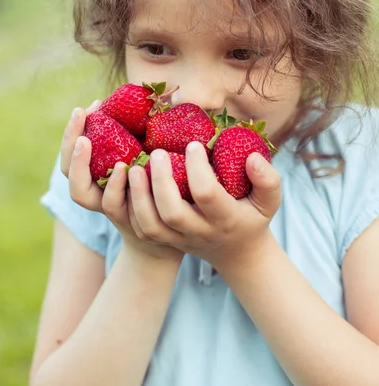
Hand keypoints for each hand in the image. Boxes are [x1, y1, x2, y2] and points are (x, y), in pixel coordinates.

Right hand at [60, 103, 183, 265]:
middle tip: (80, 114)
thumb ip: (148, 133)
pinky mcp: (126, 219)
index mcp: (98, 174)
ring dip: (82, 164)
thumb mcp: (151, 154)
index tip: (86, 106)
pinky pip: (112, 204)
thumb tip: (162, 91)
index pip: (74, 152)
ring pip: (80, 193)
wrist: (174, 230)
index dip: (73, 130)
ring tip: (89, 141)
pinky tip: (125, 168)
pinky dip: (114, 185)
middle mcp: (96, 191)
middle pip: (68, 170)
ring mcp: (108, 207)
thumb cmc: (162, 184)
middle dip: (69, 140)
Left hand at [126, 141, 281, 272]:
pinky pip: (142, 229)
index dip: (198, 168)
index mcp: (225, 219)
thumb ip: (268, 180)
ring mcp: (179, 239)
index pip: (207, 194)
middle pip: (173, 212)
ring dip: (139, 196)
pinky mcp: (165, 241)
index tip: (193, 144)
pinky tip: (129, 182)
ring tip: (133, 168)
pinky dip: (131, 207)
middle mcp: (199, 232)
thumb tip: (252, 157)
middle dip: (161, 181)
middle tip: (157, 153)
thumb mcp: (269, 201)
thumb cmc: (252, 217)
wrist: (238, 254)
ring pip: (151, 225)